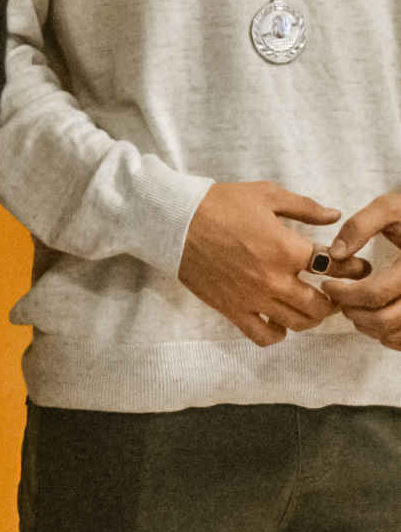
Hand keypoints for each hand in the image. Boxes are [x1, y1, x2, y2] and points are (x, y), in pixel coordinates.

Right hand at [178, 181, 339, 345]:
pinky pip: (264, 336)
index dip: (351, 269)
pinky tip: (277, 321)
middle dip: (333, 299)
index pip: (334, 267)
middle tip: (332, 292)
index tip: (356, 269)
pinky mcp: (232, 309)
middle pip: (320, 305)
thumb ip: (304, 207)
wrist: (174, 221)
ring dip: (309, 317)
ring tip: (307, 306)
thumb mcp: (265, 195)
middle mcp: (274, 279)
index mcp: (286, 249)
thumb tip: (334, 216)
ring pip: (298, 323)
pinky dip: (277, 333)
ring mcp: (253, 298)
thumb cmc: (218, 204)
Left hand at [320, 191, 400, 345]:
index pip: (374, 293)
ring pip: (397, 334)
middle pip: (385, 320)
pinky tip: (377, 317)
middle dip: (355, 313)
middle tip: (339, 301)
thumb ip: (360, 226)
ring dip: (370, 326)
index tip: (327, 286)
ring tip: (355, 308)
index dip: (343, 294)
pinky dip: (389, 336)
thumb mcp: (391, 208)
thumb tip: (335, 254)